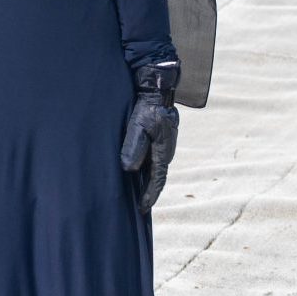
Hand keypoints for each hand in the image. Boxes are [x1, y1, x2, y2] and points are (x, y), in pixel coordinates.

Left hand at [118, 60, 179, 212]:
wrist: (157, 86)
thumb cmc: (147, 105)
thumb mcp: (139, 125)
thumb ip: (134, 146)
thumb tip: (129, 169)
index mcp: (164, 150)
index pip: (158, 179)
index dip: (150, 195)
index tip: (143, 209)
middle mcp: (166, 149)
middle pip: (158, 176)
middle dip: (150, 191)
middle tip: (140, 207)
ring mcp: (164, 143)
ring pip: (155, 167)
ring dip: (147, 180)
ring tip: (138, 193)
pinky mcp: (159, 136)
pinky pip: (152, 157)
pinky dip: (145, 168)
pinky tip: (137, 170)